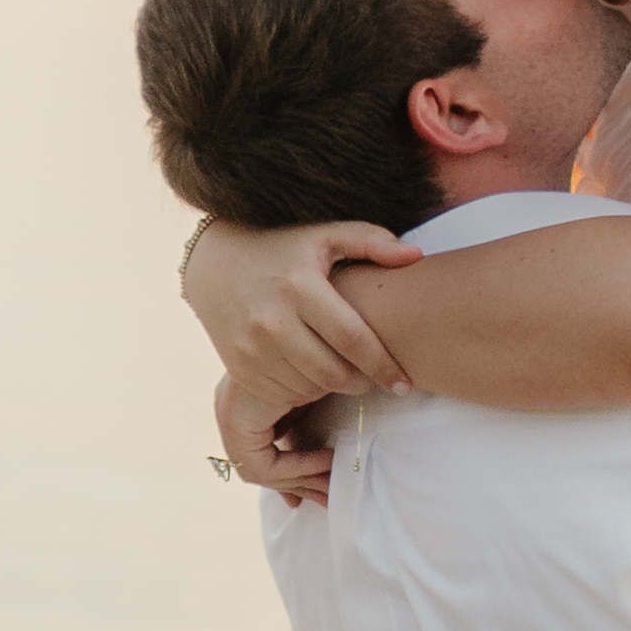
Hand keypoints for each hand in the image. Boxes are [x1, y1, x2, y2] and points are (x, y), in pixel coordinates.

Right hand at [181, 208, 413, 407]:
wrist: (215, 263)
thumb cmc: (282, 248)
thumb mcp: (324, 235)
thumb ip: (372, 241)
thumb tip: (415, 256)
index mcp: (300, 287)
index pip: (352, 339)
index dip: (383, 367)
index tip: (405, 385)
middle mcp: (272, 320)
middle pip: (334, 374)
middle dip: (362, 383)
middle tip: (375, 378)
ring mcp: (252, 347)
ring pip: (310, 390)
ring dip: (334, 387)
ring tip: (343, 370)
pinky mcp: (238, 367)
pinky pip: (284, 395)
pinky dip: (305, 392)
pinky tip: (313, 373)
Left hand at [213, 359, 346, 501]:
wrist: (339, 320)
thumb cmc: (335, 354)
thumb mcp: (318, 398)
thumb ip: (309, 428)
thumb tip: (320, 470)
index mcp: (244, 400)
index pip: (261, 453)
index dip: (293, 476)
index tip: (325, 485)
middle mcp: (229, 407)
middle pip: (256, 466)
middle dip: (296, 486)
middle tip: (329, 499)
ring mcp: (228, 412)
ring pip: (255, 470)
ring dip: (298, 480)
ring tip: (334, 481)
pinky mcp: (236, 418)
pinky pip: (257, 465)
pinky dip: (292, 470)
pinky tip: (326, 460)